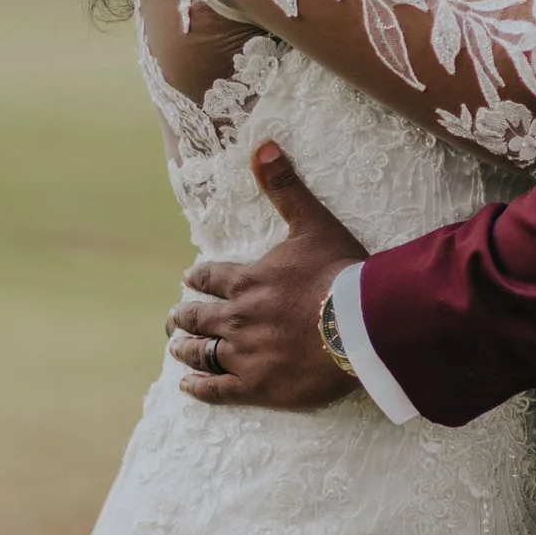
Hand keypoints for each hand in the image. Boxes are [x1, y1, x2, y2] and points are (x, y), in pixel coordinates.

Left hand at [167, 144, 364, 409]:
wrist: (360, 326)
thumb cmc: (339, 274)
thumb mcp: (312, 223)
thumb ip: (285, 187)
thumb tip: (263, 145)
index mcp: (246, 280)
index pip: (210, 279)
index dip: (199, 279)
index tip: (190, 280)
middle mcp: (237, 317)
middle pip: (198, 317)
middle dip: (185, 316)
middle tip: (175, 318)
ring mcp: (245, 353)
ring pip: (203, 353)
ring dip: (186, 349)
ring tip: (177, 348)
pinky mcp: (258, 385)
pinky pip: (218, 389)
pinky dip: (199, 387)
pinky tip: (188, 386)